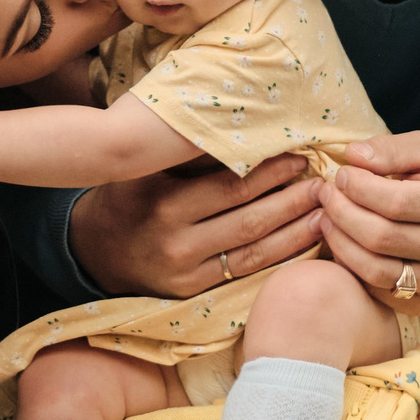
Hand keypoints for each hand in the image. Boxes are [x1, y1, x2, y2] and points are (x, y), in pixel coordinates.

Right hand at [70, 153, 324, 297]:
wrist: (93, 251)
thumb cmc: (129, 197)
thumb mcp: (148, 170)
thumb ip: (191, 156)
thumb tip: (247, 127)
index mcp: (163, 202)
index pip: (230, 185)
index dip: (271, 172)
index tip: (299, 155)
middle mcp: (176, 241)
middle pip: (249, 219)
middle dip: (292, 200)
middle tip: (324, 183)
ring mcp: (186, 272)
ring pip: (253, 251)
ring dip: (295, 231)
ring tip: (325, 212)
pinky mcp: (193, 292)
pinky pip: (245, 273)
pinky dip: (278, 257)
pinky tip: (304, 241)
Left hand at [314, 133, 419, 317]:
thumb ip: (392, 149)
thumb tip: (353, 155)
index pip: (394, 202)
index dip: (357, 188)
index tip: (341, 175)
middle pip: (379, 237)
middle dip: (341, 213)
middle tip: (326, 195)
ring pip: (373, 269)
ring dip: (339, 242)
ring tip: (327, 218)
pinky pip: (375, 289)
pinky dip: (351, 267)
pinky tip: (344, 244)